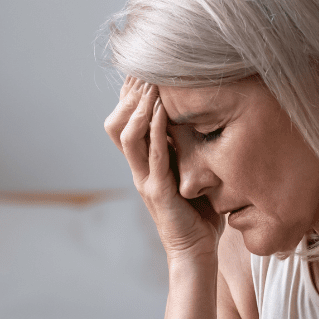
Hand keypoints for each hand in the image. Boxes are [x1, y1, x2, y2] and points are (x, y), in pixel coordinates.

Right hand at [104, 76, 222, 259]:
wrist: (195, 252)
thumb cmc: (198, 215)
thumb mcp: (190, 173)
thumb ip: (187, 151)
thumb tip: (201, 120)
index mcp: (143, 164)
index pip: (126, 120)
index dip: (130, 94)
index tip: (143, 67)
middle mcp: (138, 169)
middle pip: (118, 121)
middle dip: (130, 93)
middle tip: (144, 66)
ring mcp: (145, 179)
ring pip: (128, 134)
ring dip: (139, 105)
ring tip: (150, 81)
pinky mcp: (159, 192)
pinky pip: (152, 154)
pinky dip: (155, 129)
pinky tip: (162, 108)